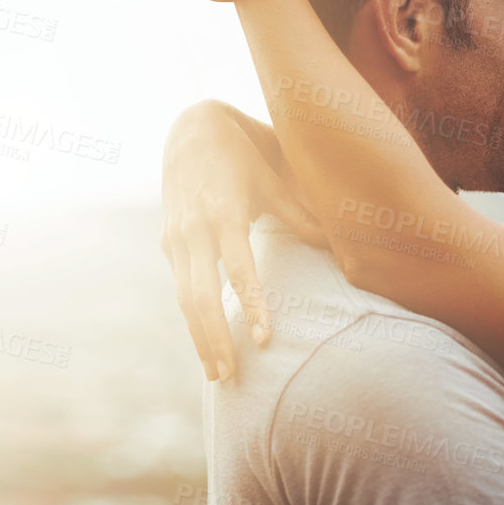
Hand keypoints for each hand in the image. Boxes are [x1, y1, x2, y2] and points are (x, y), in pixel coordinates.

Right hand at [160, 100, 326, 381]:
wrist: (189, 128)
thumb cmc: (242, 154)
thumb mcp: (273, 177)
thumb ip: (301, 214)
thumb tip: (335, 246)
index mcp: (224, 214)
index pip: (239, 270)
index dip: (251, 306)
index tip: (265, 340)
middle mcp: (194, 230)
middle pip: (199, 297)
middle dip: (214, 339)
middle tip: (231, 376)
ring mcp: (176, 239)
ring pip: (184, 299)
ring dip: (199, 339)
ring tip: (217, 374)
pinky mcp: (168, 243)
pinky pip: (180, 289)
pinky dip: (192, 320)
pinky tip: (206, 346)